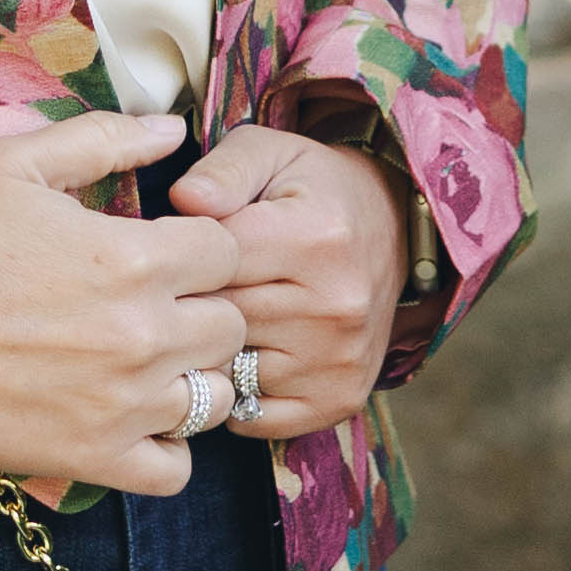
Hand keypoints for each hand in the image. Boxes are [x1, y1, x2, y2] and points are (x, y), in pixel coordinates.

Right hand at [0, 116, 256, 500]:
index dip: (203, 246)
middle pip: (233, 325)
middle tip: (158, 305)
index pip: (229, 251)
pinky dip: (168, 447)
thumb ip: (103, 139)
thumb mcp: (14, 163)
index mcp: (135, 256)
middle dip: (205, 308)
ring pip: (217, 396)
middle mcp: (144, 333)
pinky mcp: (94, 457)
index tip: (166, 251)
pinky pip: (176, 470)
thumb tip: (173, 128)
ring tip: (147, 361)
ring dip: (191, 375)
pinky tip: (136, 418)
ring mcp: (124, 404)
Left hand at [165, 127, 405, 441]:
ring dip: (210, 354)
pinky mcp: (340, 398)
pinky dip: (234, 394)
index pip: (209, 265)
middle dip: (190, 307)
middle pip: (216, 322)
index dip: (180, 258)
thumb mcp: (269, 154)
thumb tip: (182, 200)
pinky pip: (253, 417)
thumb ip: (221, 171)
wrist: (392, 229)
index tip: (177, 249)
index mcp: (314, 239)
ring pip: (228, 372)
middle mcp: (336, 306)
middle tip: (189, 288)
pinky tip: (238, 359)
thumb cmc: (313, 189)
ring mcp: (340, 359)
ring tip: (215, 321)